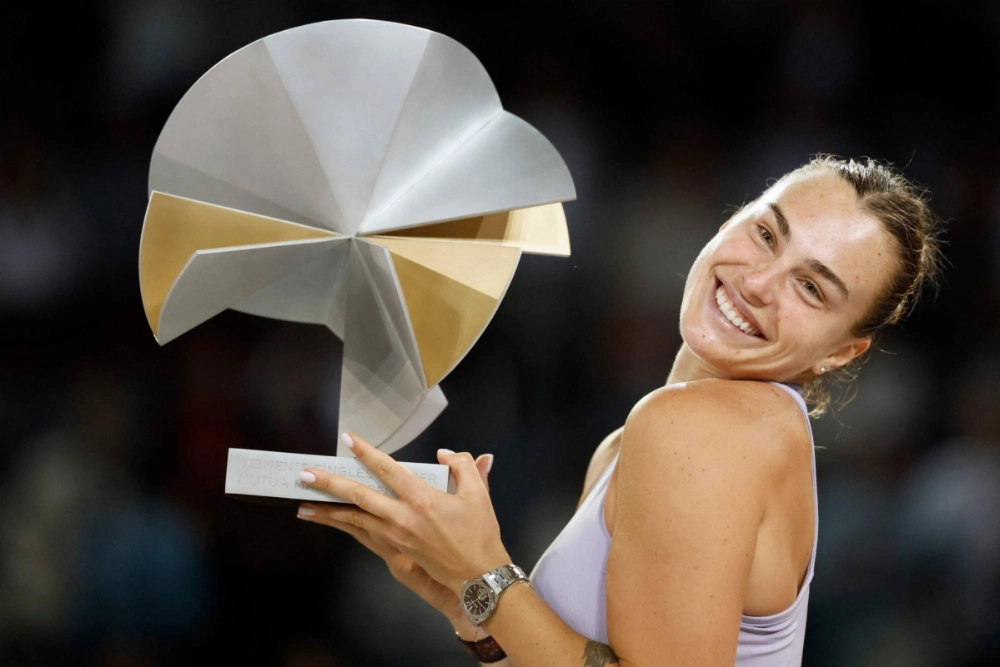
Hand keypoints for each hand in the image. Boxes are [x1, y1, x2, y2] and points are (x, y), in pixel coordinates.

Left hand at [295, 432, 508, 597]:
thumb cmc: (480, 535)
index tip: (349, 440)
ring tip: (303, 506)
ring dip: (328, 512)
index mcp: (422, 499)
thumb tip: (445, 454)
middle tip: (305, 474)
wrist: (479, 576)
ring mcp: (396, 536)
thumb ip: (463, 468)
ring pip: (355, 520)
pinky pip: (364, 536)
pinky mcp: (396, 552)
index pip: (388, 469)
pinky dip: (345, 527)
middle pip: (359, 496)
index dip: (367, 453)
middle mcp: (402, 517)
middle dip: (330, 484)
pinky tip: (333, 523)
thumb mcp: (478, 495)